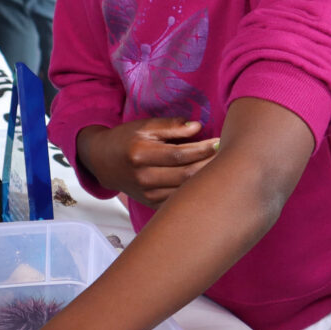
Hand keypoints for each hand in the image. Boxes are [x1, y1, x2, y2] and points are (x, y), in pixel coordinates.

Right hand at [77, 118, 219, 207]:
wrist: (103, 162)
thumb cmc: (126, 139)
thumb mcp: (144, 126)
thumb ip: (171, 126)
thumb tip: (197, 127)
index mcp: (141, 154)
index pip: (179, 154)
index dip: (202, 149)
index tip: (219, 141)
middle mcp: (143, 177)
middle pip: (185, 174)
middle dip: (209, 165)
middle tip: (227, 156)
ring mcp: (147, 193)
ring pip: (185, 191)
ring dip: (205, 180)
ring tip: (220, 168)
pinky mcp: (151, 203)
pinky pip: (179, 200)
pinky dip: (194, 192)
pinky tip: (206, 183)